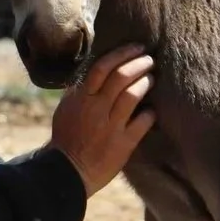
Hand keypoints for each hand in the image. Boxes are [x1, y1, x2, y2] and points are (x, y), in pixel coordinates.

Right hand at [51, 45, 155, 197]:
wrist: (68, 172)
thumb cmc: (67, 138)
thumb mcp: (67, 109)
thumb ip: (81, 90)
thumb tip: (96, 70)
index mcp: (80, 98)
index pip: (102, 67)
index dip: (122, 54)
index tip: (137, 48)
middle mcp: (95, 109)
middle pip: (121, 77)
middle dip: (139, 64)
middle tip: (149, 60)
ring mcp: (110, 127)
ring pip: (132, 95)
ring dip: (146, 83)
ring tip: (152, 79)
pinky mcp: (123, 145)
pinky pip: (142, 122)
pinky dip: (150, 113)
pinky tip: (152, 111)